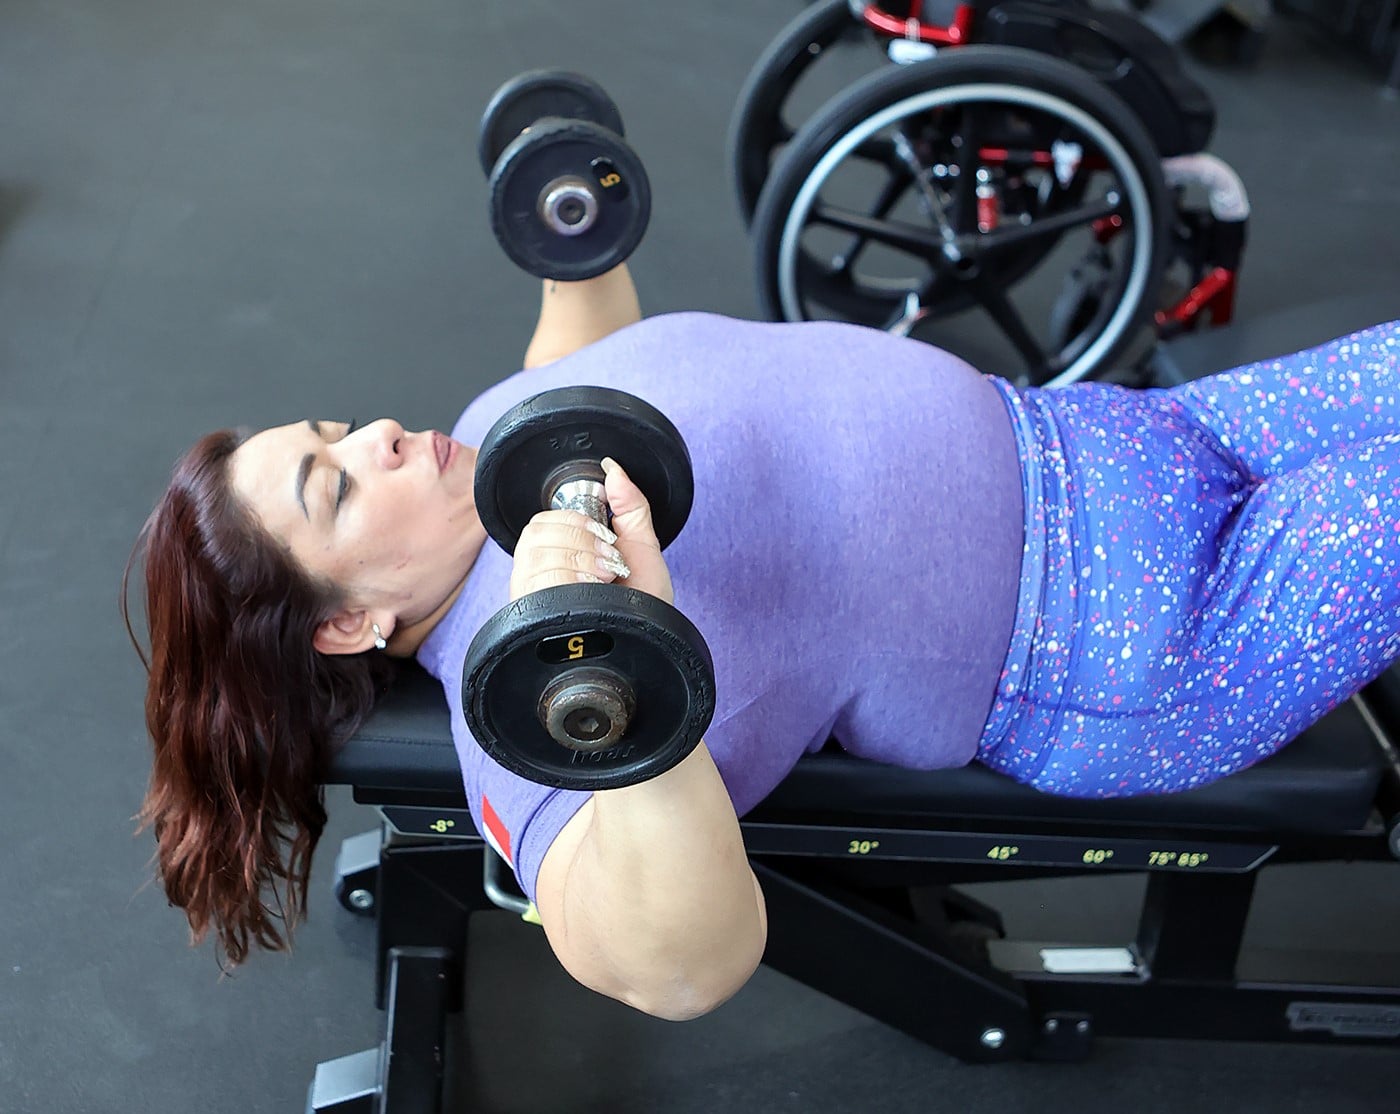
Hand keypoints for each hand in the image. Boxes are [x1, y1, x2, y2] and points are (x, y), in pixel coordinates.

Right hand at [509, 457, 674, 605]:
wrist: (651, 645)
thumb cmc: (643, 606)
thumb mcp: (642, 547)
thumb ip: (630, 505)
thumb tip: (613, 469)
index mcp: (559, 553)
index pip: (542, 519)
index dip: (575, 521)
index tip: (607, 537)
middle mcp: (539, 574)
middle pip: (534, 535)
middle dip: (579, 542)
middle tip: (609, 564)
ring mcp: (534, 598)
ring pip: (534, 558)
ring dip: (577, 564)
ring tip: (603, 581)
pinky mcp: (533, 620)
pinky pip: (537, 587)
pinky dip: (568, 584)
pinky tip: (588, 595)